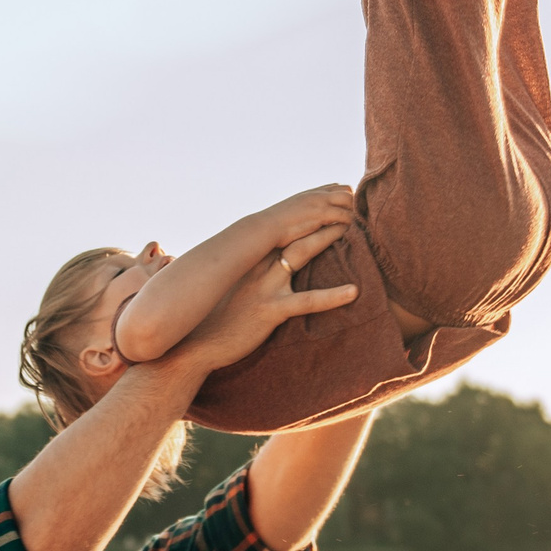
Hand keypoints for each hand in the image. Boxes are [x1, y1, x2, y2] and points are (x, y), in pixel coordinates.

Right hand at [165, 224, 356, 374]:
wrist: (196, 346)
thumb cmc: (214, 321)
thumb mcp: (231, 292)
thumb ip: (248, 277)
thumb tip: (263, 270)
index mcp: (248, 263)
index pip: (278, 233)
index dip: (299, 218)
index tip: (318, 204)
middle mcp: (256, 268)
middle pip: (291, 235)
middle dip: (316, 218)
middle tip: (339, 206)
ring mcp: (264, 287)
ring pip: (299, 255)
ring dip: (323, 239)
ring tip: (347, 228)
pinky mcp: (270, 310)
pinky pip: (307, 302)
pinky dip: (332, 297)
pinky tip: (354, 292)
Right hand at [256, 183, 355, 245]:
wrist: (266, 227)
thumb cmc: (274, 224)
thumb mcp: (289, 212)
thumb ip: (301, 211)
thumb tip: (303, 218)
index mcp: (310, 193)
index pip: (335, 187)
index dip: (344, 197)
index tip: (346, 211)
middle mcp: (317, 194)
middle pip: (347, 189)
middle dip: (352, 203)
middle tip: (353, 219)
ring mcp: (320, 202)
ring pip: (349, 199)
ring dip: (353, 212)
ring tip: (352, 226)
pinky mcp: (321, 214)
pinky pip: (345, 215)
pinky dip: (349, 223)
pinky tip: (348, 232)